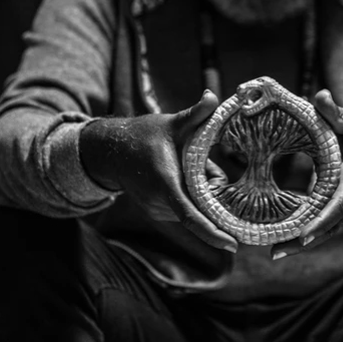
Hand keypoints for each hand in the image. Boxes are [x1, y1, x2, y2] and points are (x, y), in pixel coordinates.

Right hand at [80, 91, 237, 252]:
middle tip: (209, 168)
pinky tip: (183, 177)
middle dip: (214, 195)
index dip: (211, 232)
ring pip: (194, 209)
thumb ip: (195, 114)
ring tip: (188, 167)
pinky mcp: (157, 213)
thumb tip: (212, 96)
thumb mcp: (172, 122)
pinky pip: (185, 209)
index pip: (190, 214)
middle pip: (200, 209)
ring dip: (202, 194)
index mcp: (166, 182)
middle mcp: (160, 202)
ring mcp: (157, 210)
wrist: (111, 150)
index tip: (231, 244)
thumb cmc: (144, 135)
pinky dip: (193, 197)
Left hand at [271, 89, 342, 258]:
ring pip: (332, 227)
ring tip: (277, 251)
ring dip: (306, 242)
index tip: (304, 234)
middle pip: (332, 223)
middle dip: (305, 240)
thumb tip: (319, 96)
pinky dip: (314, 232)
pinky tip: (290, 240)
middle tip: (276, 252)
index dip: (323, 219)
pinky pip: (333, 223)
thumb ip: (335, 112)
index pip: (341, 201)